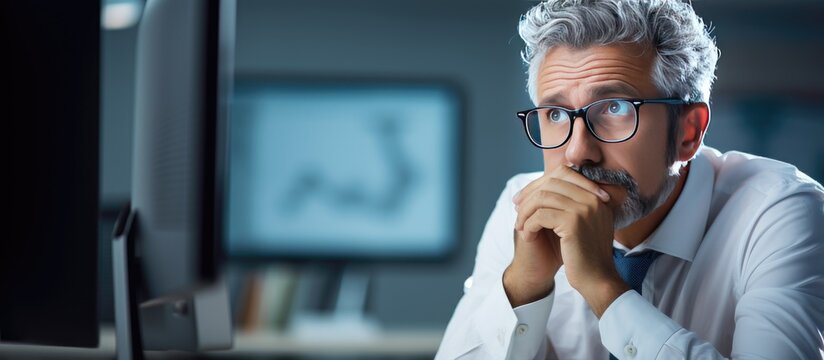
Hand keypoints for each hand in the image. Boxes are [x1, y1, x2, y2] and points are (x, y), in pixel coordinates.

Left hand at [510, 165, 627, 315]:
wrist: (597, 280)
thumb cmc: (585, 254)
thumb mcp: (581, 223)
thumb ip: (568, 204)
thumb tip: (540, 188)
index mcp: (596, 196)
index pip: (564, 174)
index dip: (539, 183)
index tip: (523, 197)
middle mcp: (594, 198)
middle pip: (552, 182)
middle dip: (529, 194)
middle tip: (516, 208)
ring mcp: (585, 209)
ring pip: (543, 197)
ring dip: (526, 211)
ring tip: (520, 225)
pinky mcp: (574, 222)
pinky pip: (541, 215)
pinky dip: (529, 224)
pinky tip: (527, 235)